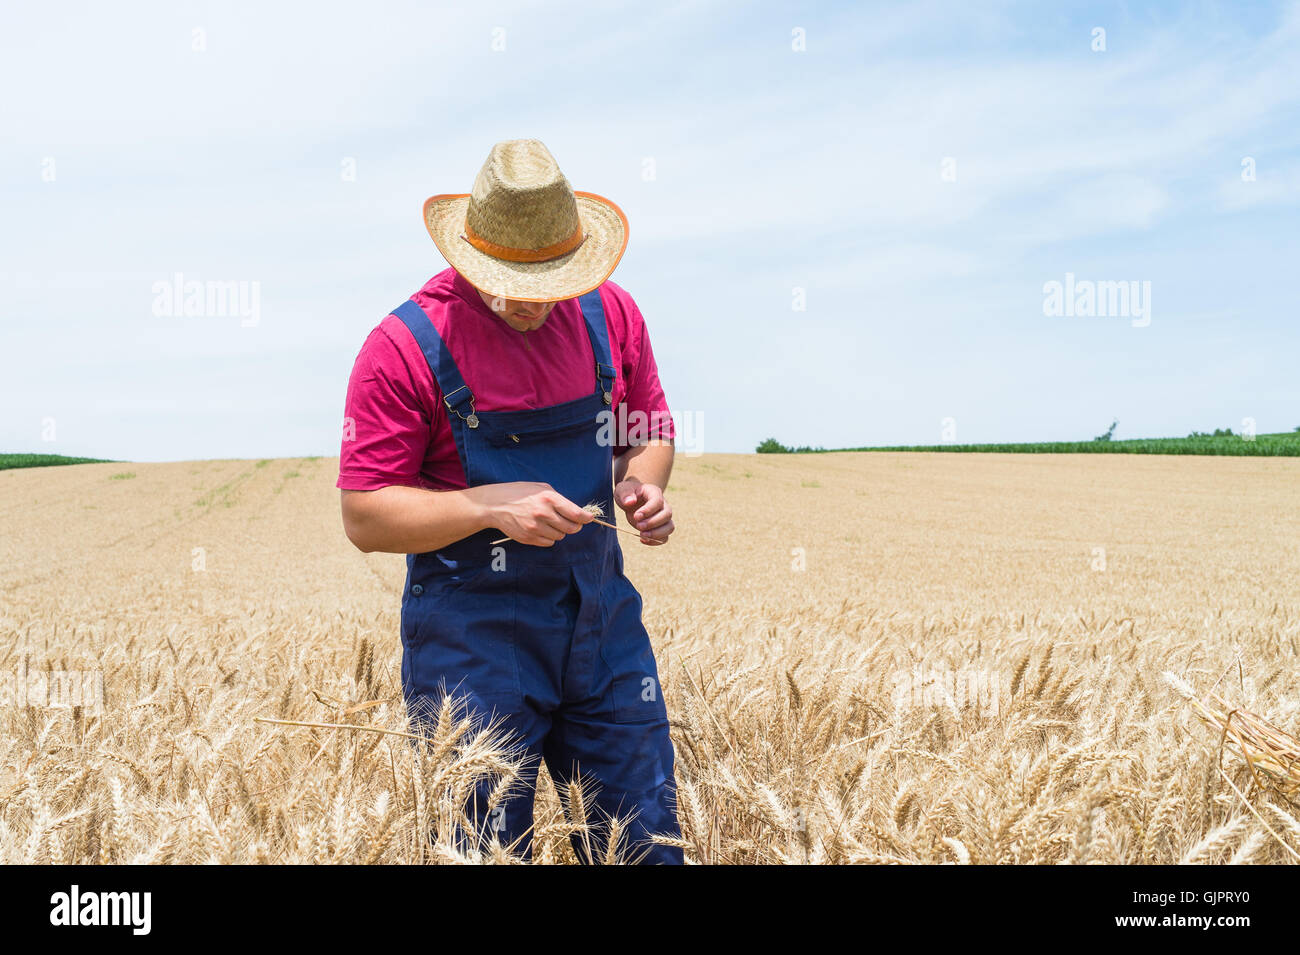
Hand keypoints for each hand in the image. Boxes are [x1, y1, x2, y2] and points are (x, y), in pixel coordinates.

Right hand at [475, 482, 591, 546]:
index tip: (589, 518)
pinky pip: (549, 542)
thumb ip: (558, 499)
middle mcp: (543, 514)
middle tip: (572, 522)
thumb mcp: (540, 488)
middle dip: (575, 526)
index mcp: (548, 498)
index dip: (586, 518)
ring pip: (560, 536)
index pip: (575, 513)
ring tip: (551, 522)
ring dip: (560, 531)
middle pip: (571, 528)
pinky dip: (549, 537)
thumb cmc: (519, 493)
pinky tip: (542, 529)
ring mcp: (536, 528)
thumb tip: (575, 511)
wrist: (495, 505)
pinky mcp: (529, 538)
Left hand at [614, 478, 674, 544]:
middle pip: (667, 514)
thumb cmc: (628, 493)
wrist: (632, 499)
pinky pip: (664, 537)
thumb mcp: (623, 490)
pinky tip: (642, 539)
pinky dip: (655, 541)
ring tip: (642, 535)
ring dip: (657, 534)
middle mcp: (663, 504)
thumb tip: (630, 502)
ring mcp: (663, 517)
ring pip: (670, 527)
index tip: (636, 516)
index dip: (648, 510)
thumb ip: (625, 494)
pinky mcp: (660, 528)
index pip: (657, 501)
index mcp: (654, 492)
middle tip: (638, 526)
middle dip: (653, 523)